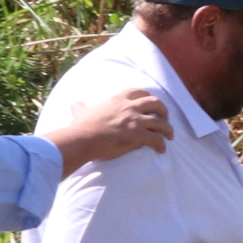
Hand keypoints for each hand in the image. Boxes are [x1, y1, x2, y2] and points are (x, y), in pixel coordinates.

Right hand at [49, 88, 172, 173]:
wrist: (83, 139)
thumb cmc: (81, 127)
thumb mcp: (81, 113)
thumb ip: (80, 107)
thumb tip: (73, 103)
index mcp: (118, 100)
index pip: (138, 92)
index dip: (147, 97)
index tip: (151, 104)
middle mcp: (130, 107)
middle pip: (155, 103)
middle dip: (163, 110)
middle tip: (165, 118)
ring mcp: (136, 121)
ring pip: (161, 122)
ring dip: (167, 129)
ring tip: (169, 136)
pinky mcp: (139, 135)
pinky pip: (157, 139)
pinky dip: (162, 144)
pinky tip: (161, 150)